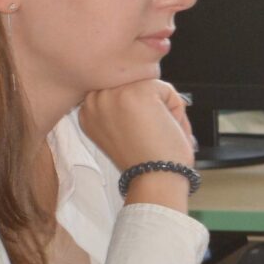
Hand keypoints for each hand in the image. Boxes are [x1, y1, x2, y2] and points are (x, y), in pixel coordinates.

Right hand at [79, 79, 195, 172]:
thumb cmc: (142, 163)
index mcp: (87, 111)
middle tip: (151, 134)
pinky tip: (166, 129)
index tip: (140, 132)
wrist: (153, 179)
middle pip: (133, 84)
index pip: (118, 92)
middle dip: (149, 106)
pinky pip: (166, 89)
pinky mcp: (139, 90)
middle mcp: (95, 99)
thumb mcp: (116, 132)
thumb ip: (118, 107)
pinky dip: (175, 110)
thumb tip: (138, 84)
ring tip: (158, 132)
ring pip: (150, 84)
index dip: (137, 110)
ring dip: (162, 107)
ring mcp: (115, 92)